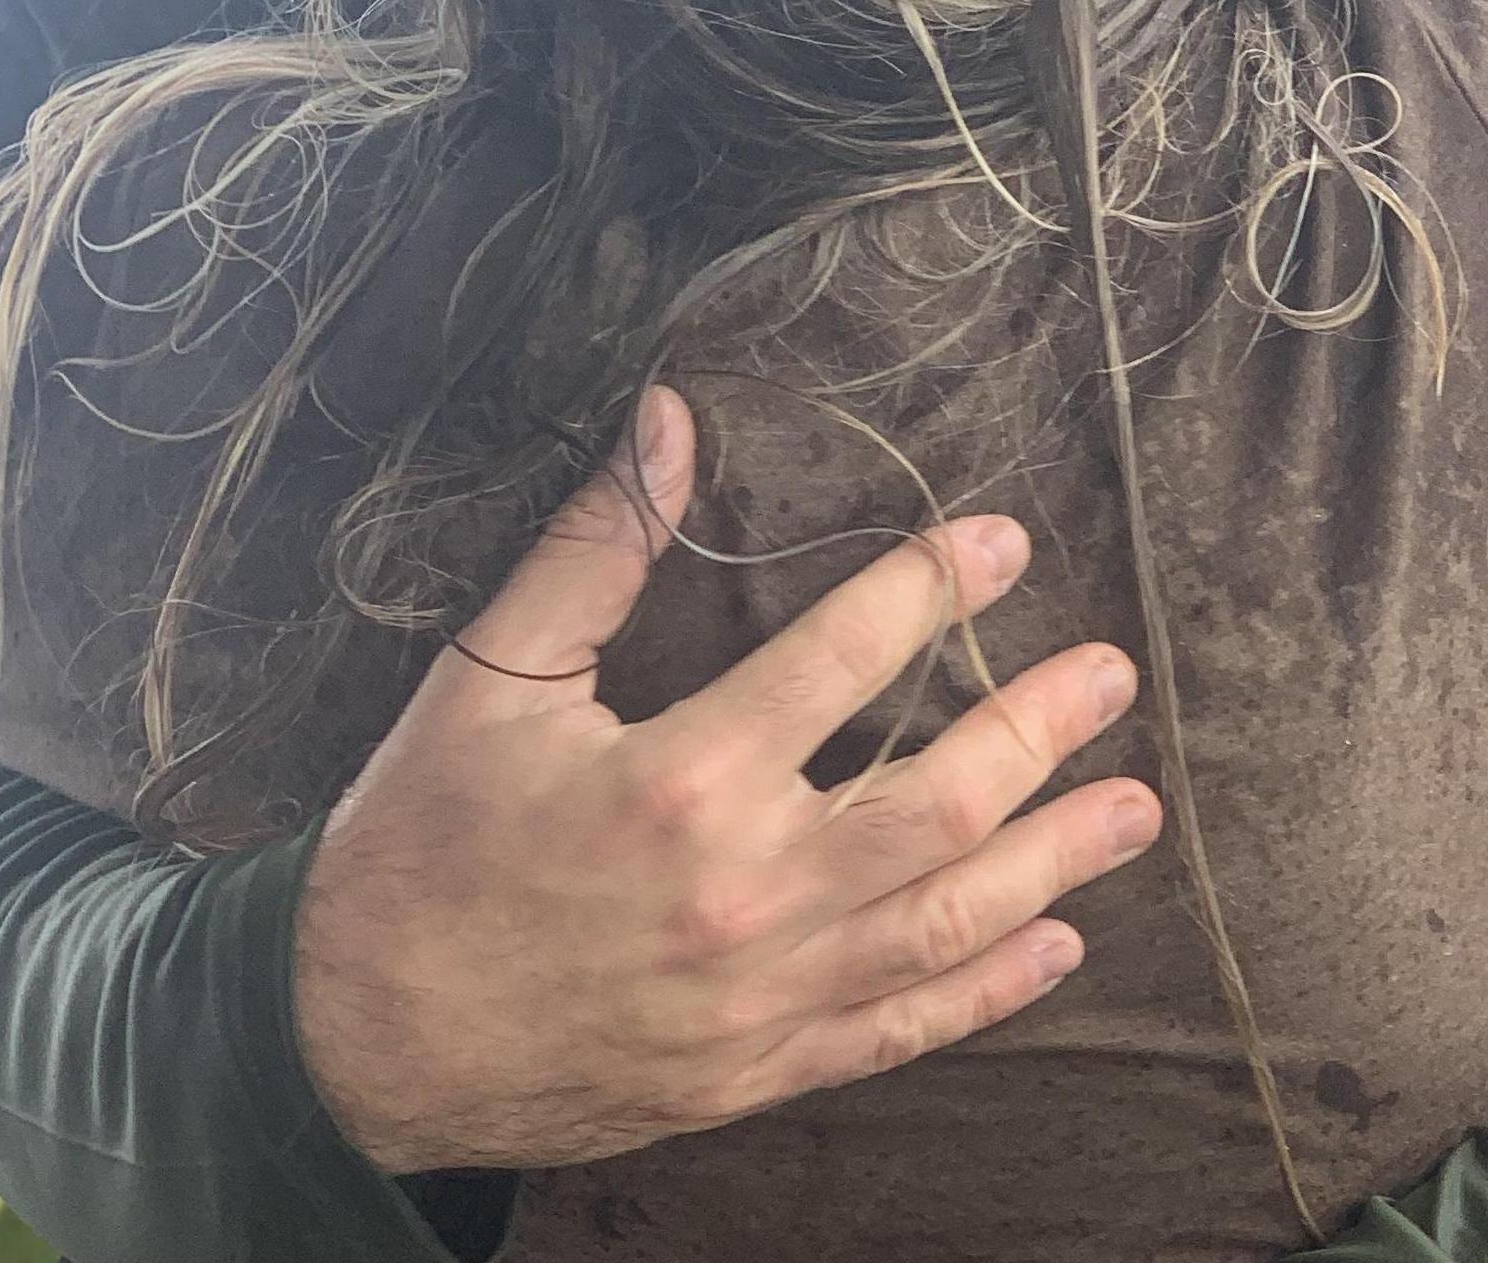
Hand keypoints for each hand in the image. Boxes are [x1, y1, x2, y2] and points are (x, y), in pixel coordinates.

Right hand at [290, 388, 1158, 1171]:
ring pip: (943, 922)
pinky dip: (986, 993)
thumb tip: (666, 416)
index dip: (933, 588)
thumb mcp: (490, 677)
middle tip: (1115, 674)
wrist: (352, 1047)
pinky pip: (897, 1032)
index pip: (845, 660)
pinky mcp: (754, 1071)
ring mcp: (759, 998)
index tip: (1000, 540)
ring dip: (1054, 861)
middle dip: (1040, 729)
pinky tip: (1058, 947)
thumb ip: (592, 547)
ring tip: (1136, 805)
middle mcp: (742, 894)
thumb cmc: (418, 845)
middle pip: (937, 802)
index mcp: (680, 780)